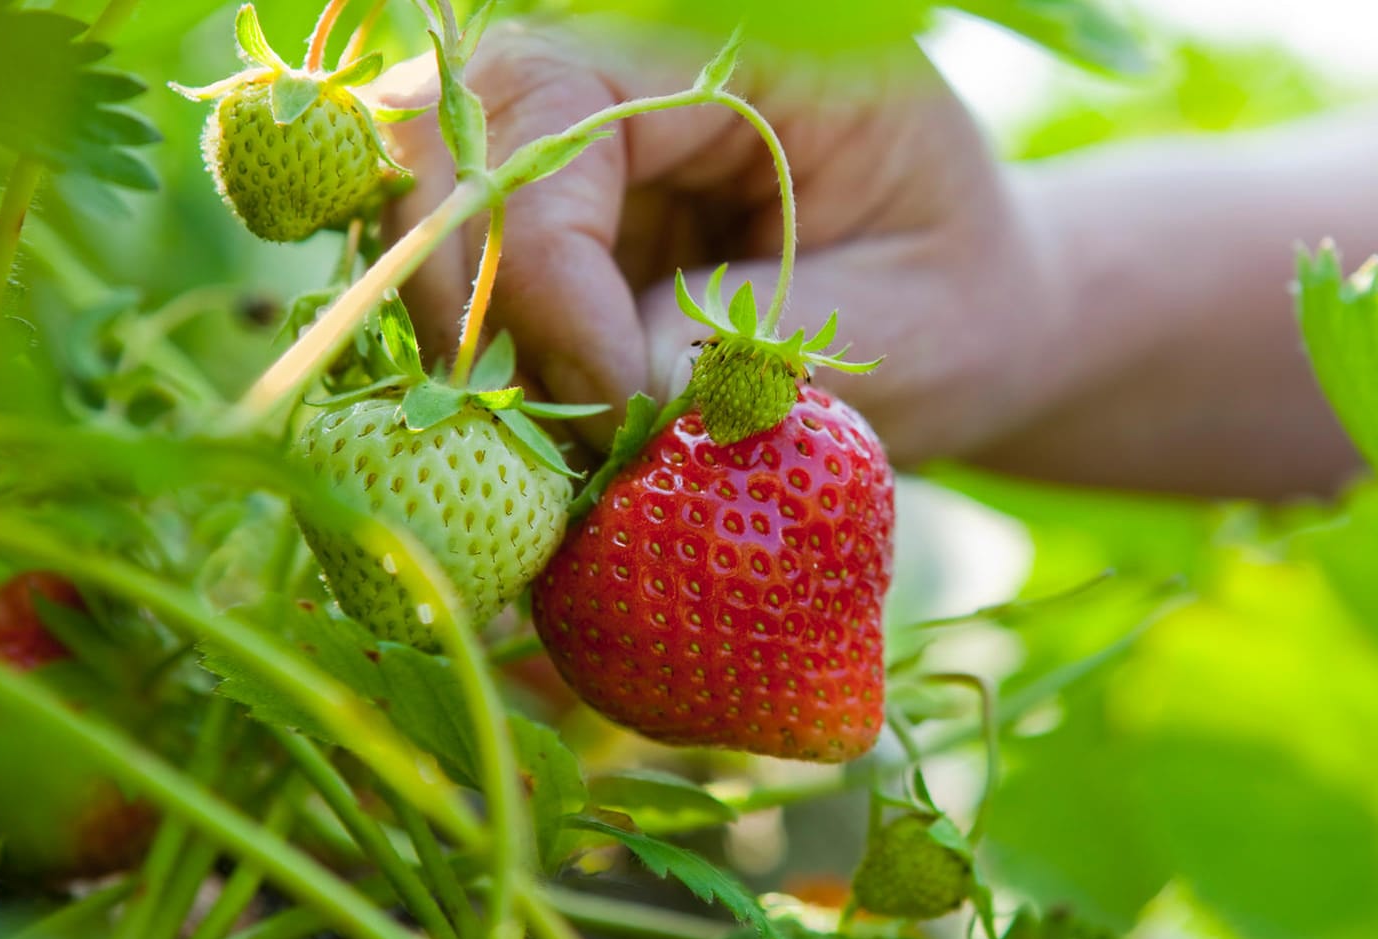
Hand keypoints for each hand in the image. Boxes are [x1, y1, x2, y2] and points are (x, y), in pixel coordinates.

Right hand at [378, 19, 1066, 460]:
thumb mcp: (905, 329)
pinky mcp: (548, 218)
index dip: (549, 266)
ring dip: (462, 340)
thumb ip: (762, 344)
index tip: (616, 403)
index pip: (558, 107)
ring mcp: (575, 142)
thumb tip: (617, 389)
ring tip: (562, 451)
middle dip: (475, 303)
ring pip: (422, 203)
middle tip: (561, 445)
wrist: (955, 317)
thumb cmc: (954, 305)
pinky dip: (475, 360)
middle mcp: (632, 66)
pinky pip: (449, 269)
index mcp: (741, 48)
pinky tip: (547, 438)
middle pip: (449, 137)